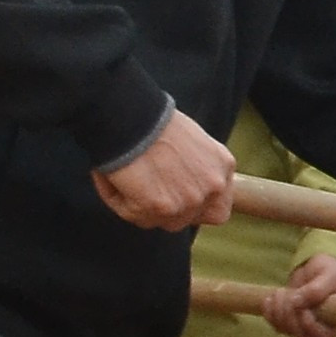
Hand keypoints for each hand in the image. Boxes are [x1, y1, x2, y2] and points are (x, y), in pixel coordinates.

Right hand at [93, 109, 235, 227]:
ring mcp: (190, 200)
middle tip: (145, 189)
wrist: (130, 115)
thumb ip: (195, 168)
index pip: (218, 209)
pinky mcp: (162, 207)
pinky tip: (112, 178)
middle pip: (189, 218)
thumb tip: (179, 186)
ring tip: (125, 179)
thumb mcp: (192, 141)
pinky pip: (135, 216)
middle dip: (167, 209)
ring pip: (162, 221)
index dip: (195, 209)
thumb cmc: (152, 120)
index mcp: (223, 167)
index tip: (174, 199)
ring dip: (141, 206)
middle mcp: (213, 187)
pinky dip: (119, 201)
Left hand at [260, 252, 335, 336]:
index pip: (321, 335)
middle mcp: (320, 328)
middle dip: (289, 314)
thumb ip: (318, 289)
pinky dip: (270, 314)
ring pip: (287, 330)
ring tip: (279, 291)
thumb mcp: (330, 276)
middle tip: (285, 292)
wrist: (315, 266)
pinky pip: (277, 325)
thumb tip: (297, 302)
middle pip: (301, 334)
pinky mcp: (290, 321)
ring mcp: (304, 326)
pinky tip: (269, 299)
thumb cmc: (330, 271)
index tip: (301, 307)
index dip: (308, 325)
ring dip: (278, 312)